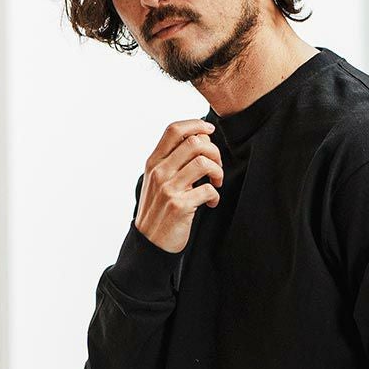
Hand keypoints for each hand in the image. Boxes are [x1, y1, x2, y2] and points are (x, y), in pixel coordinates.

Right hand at [134, 118, 222, 253]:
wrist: (150, 243)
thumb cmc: (159, 210)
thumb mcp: (156, 181)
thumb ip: (171, 162)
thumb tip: (198, 140)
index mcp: (153, 163)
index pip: (174, 130)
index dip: (196, 124)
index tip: (209, 130)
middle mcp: (159, 172)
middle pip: (194, 143)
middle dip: (214, 151)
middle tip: (216, 166)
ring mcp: (168, 189)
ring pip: (203, 163)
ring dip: (218, 171)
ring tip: (216, 182)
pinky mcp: (179, 206)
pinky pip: (208, 190)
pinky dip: (215, 195)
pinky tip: (211, 202)